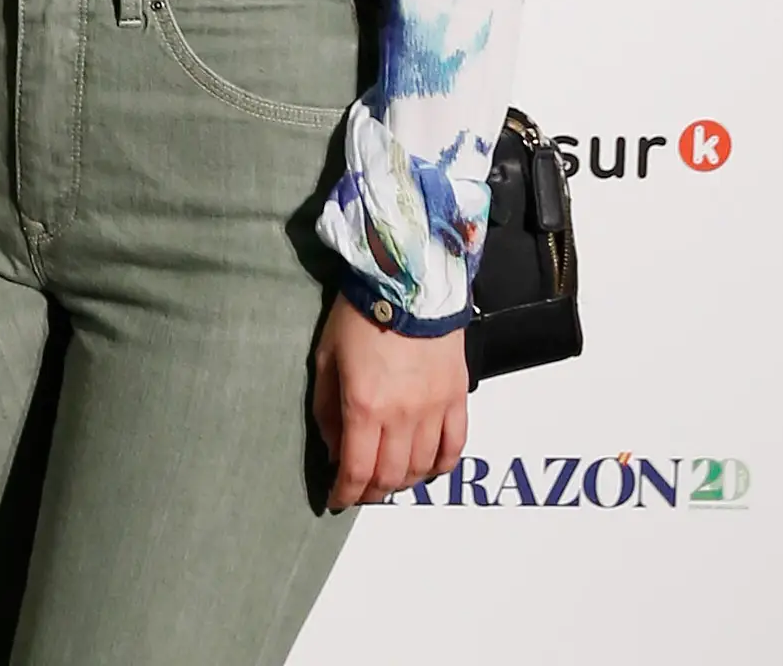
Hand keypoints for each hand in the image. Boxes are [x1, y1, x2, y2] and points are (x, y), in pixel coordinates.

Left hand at [311, 298, 467, 509]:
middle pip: (390, 475)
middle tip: (360, 490)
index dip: (345, 493)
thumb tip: (334, 449)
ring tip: (389, 479)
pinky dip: (441, 466)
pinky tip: (427, 468)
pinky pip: (455, 446)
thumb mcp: (326, 359)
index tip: (337, 500)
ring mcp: (434, 409)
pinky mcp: (456, 397)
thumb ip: (326, 410)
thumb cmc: (360, 315)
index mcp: (364, 406)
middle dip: (372, 491)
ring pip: (423, 467)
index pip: (356, 470)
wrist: (408, 282)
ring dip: (404, 482)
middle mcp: (402, 416)